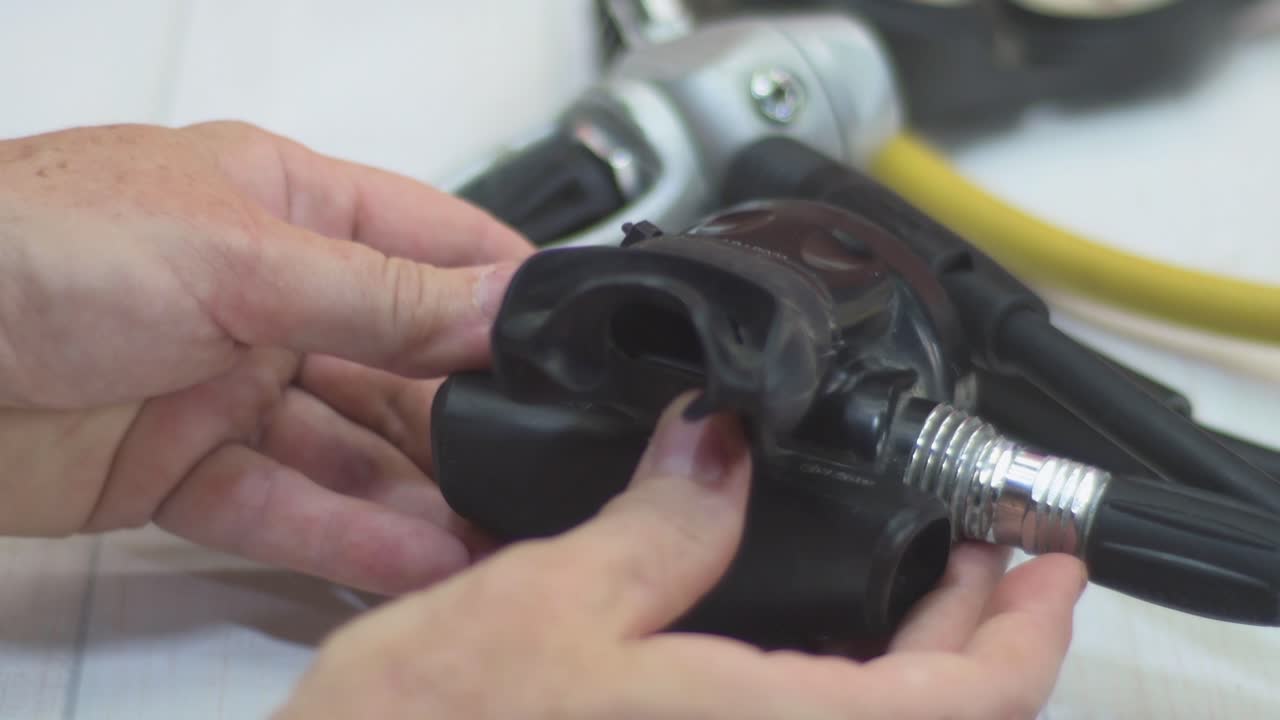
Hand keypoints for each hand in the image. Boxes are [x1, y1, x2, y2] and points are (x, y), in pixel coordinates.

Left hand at [0, 121, 532, 592]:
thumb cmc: (19, 247)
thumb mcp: (236, 256)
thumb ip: (379, 294)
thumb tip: (502, 303)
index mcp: (282, 204)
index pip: (429, 242)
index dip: (503, 289)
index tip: (572, 337)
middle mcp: (264, 292)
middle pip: (399, 360)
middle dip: (470, 414)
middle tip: (541, 463)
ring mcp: (224, 381)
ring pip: (350, 445)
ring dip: (420, 491)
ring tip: (492, 532)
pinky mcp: (179, 465)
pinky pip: (286, 504)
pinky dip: (346, 535)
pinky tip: (411, 557)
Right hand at [276, 394, 1087, 719]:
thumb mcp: (544, 605)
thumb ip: (659, 522)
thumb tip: (718, 439)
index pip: (972, 702)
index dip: (1031, 625)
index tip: (1048, 554)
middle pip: (938, 718)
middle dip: (979, 626)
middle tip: (981, 543)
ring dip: (916, 658)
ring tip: (914, 573)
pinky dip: (841, 680)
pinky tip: (801, 631)